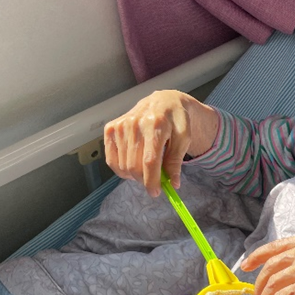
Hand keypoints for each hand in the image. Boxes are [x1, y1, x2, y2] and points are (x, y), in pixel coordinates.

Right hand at [103, 90, 218, 196]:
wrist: (163, 102)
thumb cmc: (176, 121)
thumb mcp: (184, 138)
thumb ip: (176, 160)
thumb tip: (173, 184)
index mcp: (156, 124)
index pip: (149, 160)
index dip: (151, 180)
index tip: (156, 192)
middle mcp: (134, 123)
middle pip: (134, 166)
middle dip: (145, 180)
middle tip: (155, 182)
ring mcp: (120, 126)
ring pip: (123, 166)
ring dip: (135, 175)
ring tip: (146, 170)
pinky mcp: (110, 129)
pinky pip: (111, 160)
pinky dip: (121, 169)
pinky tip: (133, 165)